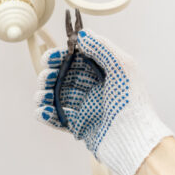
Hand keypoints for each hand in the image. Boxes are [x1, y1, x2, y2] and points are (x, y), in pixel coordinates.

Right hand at [34, 29, 170, 174]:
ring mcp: (86, 108)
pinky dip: (47, 114)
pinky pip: (59, 118)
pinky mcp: (80, 127)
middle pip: (64, 77)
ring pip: (58, 97)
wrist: (133, 140)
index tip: (49, 58)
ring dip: (44, 95)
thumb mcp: (122, 67)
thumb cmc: (132, 102)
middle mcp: (94, 88)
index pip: (77, 60)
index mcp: (104, 73)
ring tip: (41, 97)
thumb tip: (82, 35)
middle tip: (45, 78)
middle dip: (50, 76)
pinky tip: (42, 111)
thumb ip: (102, 47)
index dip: (60, 57)